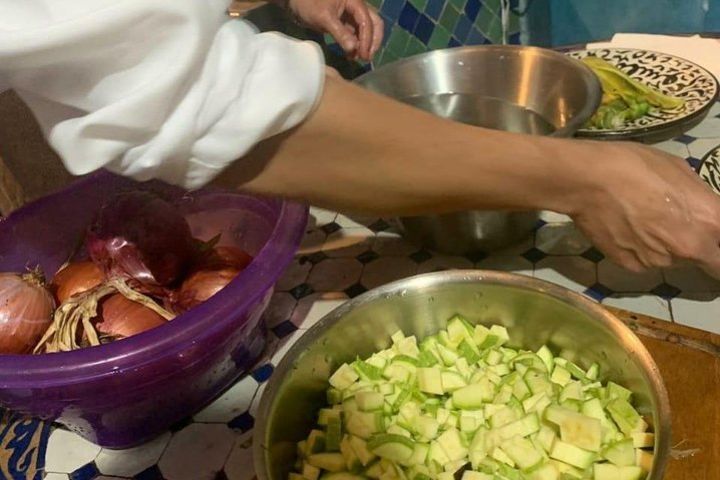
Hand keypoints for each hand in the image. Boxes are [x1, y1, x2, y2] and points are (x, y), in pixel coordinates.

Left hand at [287, 0, 382, 60]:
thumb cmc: (309, 4)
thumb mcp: (324, 18)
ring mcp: (352, 14)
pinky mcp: (346, 21)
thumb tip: (354, 49)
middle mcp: (357, 6)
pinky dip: (356, 44)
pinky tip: (350, 54)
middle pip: (374, 23)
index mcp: (354, 1)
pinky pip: (356, 33)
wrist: (296, 1)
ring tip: (358, 58)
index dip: (367, 39)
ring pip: (367, 29)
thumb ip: (340, 33)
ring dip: (365, 44)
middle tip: (366, 57)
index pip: (367, 21)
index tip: (363, 54)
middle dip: (372, 41)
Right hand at [571, 142, 719, 274]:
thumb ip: (698, 199)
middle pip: (704, 258)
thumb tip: (698, 212)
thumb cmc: (635, 165)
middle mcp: (689, 249)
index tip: (713, 240)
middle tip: (670, 224)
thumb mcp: (679, 170)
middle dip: (695, 246)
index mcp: (710, 221)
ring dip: (664, 246)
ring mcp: (658, 261)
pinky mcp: (631, 266)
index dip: (719, 243)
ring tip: (639, 220)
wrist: (586, 180)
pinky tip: (623, 228)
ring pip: (671, 259)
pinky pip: (643, 261)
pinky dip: (638, 250)